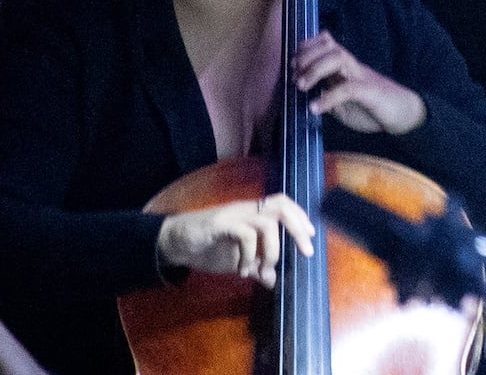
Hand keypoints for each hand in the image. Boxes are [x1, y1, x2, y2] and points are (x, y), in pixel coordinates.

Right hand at [157, 195, 317, 287]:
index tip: (311, 236)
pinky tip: (242, 270)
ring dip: (271, 250)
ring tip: (264, 270)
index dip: (300, 216)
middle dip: (298, 227)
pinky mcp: (219, 224)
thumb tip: (271, 281)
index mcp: (253, 213)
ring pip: (266, 222)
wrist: (174, 242)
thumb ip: (254, 267)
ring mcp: (233, 215)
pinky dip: (249, 255)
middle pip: (281, 205)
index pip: (283, 203)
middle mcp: (246, 209)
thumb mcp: (235, 260)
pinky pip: (245, 234)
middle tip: (305, 251)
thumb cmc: (207, 247)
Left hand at [293, 33, 426, 135]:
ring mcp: (362, 78)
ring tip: (301, 86)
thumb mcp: (344, 103)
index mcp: (345, 68)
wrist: (405, 114)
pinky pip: (349, 89)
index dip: (307, 47)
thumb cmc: (374, 108)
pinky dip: (329, 98)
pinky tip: (315, 108)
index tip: (292, 63)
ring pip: (339, 58)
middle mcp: (353, 68)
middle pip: (330, 47)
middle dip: (307, 56)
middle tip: (294, 75)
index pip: (327, 44)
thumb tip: (308, 96)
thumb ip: (328, 95)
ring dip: (315, 69)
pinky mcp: (371, 93)